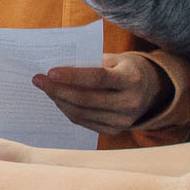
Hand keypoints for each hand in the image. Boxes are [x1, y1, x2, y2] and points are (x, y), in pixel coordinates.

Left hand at [34, 54, 168, 135]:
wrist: (151, 89)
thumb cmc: (124, 68)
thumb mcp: (115, 59)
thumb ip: (90, 63)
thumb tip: (56, 70)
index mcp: (131, 79)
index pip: (97, 78)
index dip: (72, 76)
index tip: (49, 72)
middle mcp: (130, 103)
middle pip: (85, 99)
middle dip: (57, 90)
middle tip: (37, 79)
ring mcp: (123, 120)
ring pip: (81, 113)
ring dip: (58, 100)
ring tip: (44, 88)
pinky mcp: (115, 130)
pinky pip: (84, 122)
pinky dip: (67, 110)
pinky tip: (58, 99)